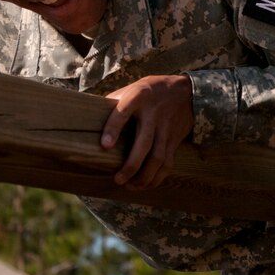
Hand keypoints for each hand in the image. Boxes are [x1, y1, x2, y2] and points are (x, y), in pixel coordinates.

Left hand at [100, 74, 193, 189]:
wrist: (185, 90)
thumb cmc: (149, 90)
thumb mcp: (131, 89)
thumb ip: (114, 102)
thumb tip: (89, 119)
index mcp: (138, 97)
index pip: (123, 111)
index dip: (113, 128)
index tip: (104, 146)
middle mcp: (153, 113)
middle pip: (144, 143)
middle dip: (131, 165)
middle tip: (118, 179)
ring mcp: (165, 128)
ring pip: (157, 157)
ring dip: (144, 176)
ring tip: (130, 185)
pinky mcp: (174, 139)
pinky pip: (167, 162)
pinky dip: (157, 177)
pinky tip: (145, 184)